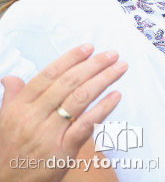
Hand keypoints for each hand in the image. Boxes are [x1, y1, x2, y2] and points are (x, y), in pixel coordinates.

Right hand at [0, 45, 125, 181]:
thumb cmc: (8, 150)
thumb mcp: (4, 121)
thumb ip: (13, 97)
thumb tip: (11, 78)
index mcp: (19, 107)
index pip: (48, 75)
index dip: (70, 59)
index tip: (89, 47)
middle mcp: (33, 117)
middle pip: (68, 83)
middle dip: (93, 65)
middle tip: (112, 54)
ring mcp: (49, 134)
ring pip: (80, 99)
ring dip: (103, 80)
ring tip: (120, 67)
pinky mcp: (63, 150)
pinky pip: (86, 124)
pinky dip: (103, 108)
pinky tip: (117, 95)